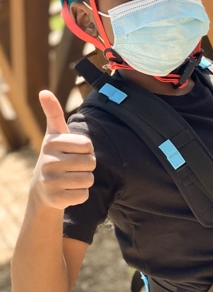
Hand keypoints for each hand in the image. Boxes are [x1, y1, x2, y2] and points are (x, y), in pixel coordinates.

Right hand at [33, 90, 95, 209]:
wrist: (42, 189)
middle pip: (90, 163)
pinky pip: (84, 195)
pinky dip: (81, 194)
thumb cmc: (55, 156)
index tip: (74, 152)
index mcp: (51, 143)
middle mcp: (48, 162)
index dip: (86, 149)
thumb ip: (53, 113)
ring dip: (86, 180)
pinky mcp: (56, 199)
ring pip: (89, 179)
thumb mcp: (54, 135)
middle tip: (73, 167)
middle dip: (87, 166)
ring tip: (71, 178)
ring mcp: (51, 182)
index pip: (87, 145)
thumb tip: (44, 91)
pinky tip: (68, 191)